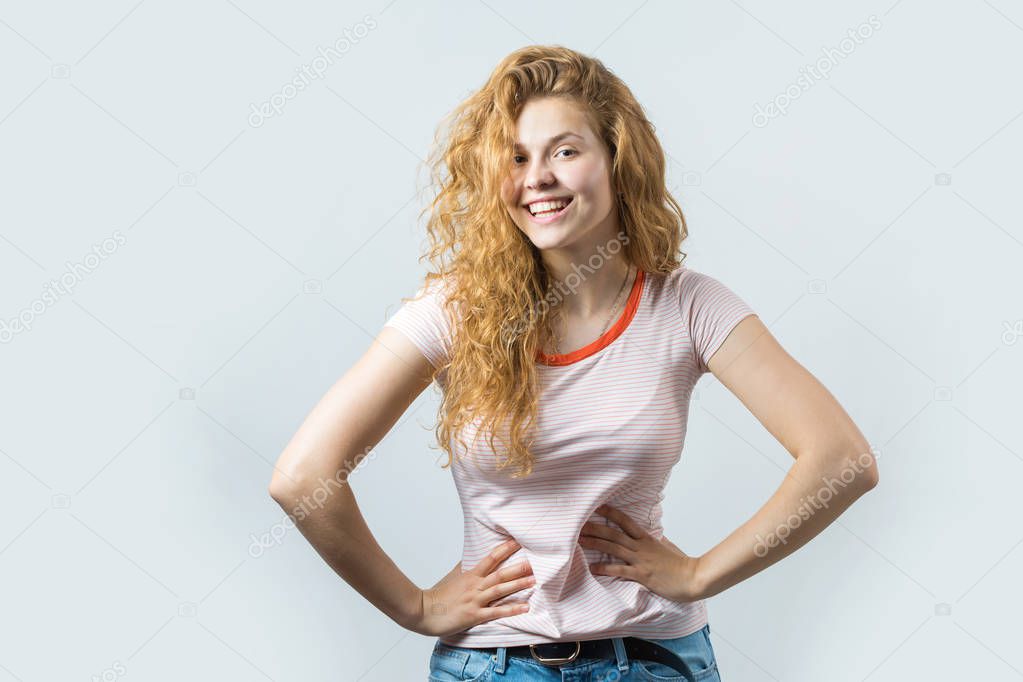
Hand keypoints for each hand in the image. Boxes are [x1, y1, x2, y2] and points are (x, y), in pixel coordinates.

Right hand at [409, 538, 533, 636]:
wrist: (423, 611)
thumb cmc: (438, 595)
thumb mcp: (452, 576)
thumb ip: (465, 566)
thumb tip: (473, 555)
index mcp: (470, 575)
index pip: (491, 558)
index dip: (504, 549)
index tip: (518, 541)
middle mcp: (475, 586)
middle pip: (500, 573)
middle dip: (518, 567)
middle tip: (535, 560)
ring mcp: (475, 601)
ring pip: (500, 590)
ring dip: (518, 585)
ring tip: (534, 580)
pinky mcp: (475, 616)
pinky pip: (497, 612)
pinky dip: (511, 610)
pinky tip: (525, 608)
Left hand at [579, 503, 704, 602]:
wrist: (693, 578)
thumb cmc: (680, 564)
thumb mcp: (666, 547)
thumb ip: (654, 540)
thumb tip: (649, 534)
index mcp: (646, 538)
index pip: (625, 521)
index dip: (610, 513)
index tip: (596, 507)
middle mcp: (641, 547)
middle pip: (614, 533)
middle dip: (595, 528)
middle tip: (578, 524)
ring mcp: (641, 560)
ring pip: (614, 548)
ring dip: (595, 544)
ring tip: (579, 541)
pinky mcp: (642, 574)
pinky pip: (620, 570)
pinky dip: (605, 568)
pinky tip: (593, 568)